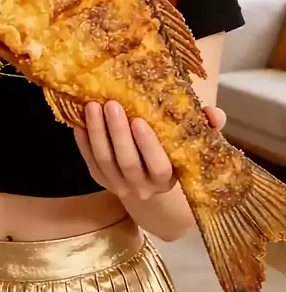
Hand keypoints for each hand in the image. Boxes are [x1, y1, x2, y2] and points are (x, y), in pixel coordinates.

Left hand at [74, 102, 225, 202]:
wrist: (149, 180)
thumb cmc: (174, 151)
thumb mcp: (191, 141)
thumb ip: (206, 127)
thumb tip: (214, 114)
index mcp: (167, 179)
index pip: (158, 165)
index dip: (148, 146)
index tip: (139, 120)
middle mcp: (142, 187)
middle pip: (127, 162)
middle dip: (117, 133)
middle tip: (111, 104)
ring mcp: (118, 185)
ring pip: (105, 160)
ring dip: (97, 133)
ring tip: (93, 106)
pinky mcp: (100, 179)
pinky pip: (89, 161)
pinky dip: (83, 142)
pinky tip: (79, 121)